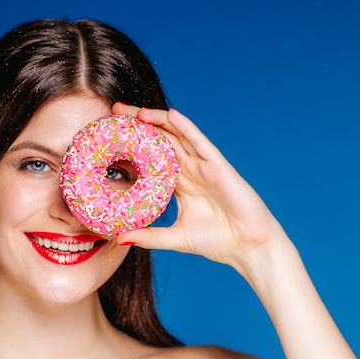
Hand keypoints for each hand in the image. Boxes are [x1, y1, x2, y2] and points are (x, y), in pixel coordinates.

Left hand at [112, 103, 287, 275]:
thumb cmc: (217, 241)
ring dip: (157, 121)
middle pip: (161, 140)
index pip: (151, 158)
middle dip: (139, 125)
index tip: (111, 137)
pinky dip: (186, 127)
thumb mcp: (175, 238)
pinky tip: (171, 115)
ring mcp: (204, 166)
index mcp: (180, 184)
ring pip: (177, 136)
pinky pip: (200, 142)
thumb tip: (119, 238)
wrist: (248, 247)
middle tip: (116, 112)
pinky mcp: (218, 166)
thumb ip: (149, 236)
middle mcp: (190, 170)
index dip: (133, 146)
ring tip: (135, 110)